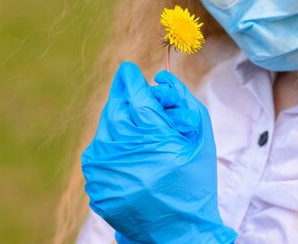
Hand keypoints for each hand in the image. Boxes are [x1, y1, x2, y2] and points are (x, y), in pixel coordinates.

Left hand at [82, 62, 236, 243]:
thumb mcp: (200, 138)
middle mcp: (126, 156)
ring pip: (105, 128)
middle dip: (126, 99)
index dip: (131, 81)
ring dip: (118, 120)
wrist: (178, 231)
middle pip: (116, 110)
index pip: (136, 100)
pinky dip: (113, 143)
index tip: (128, 69)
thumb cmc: (195, 181)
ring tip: (140, 132)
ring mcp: (107, 173)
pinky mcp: (97, 185)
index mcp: (156, 143)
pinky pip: (100, 150)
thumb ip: (183, 102)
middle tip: (138, 99)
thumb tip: (160, 79)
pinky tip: (131, 152)